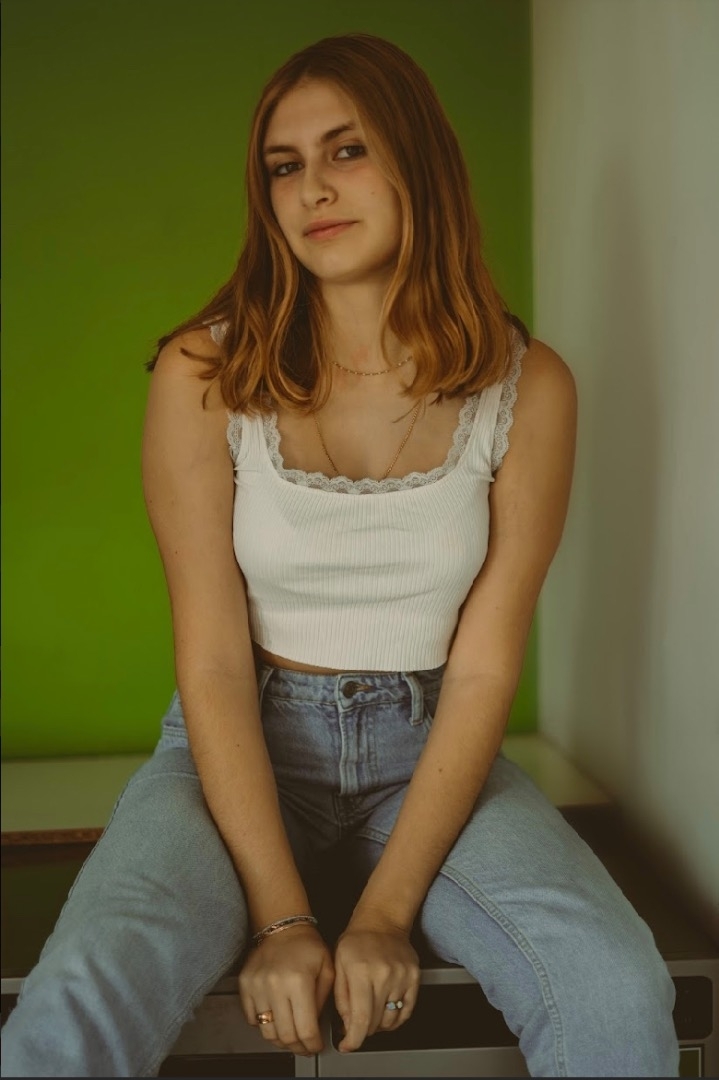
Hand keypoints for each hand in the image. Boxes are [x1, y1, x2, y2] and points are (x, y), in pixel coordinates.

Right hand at [238, 924, 334, 1055]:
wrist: (283, 926)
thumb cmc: (307, 946)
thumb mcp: (328, 969)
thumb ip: (324, 1000)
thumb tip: (317, 1027)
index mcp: (299, 981)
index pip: (305, 1029)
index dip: (312, 1045)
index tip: (316, 1047)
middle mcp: (275, 985)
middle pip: (285, 1036)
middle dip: (299, 1047)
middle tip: (306, 1046)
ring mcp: (257, 986)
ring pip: (267, 1032)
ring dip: (281, 1040)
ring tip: (291, 1036)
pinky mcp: (245, 985)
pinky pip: (251, 1019)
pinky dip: (264, 1025)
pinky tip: (276, 1019)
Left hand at [333, 919, 419, 1052]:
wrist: (381, 920)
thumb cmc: (356, 941)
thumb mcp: (338, 965)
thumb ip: (341, 998)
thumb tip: (348, 1026)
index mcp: (361, 971)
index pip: (360, 1019)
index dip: (353, 1040)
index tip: (347, 1046)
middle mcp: (383, 974)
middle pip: (375, 1023)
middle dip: (362, 1030)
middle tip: (355, 1023)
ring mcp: (402, 976)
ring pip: (391, 1020)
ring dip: (378, 1025)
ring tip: (370, 1013)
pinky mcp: (415, 977)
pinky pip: (407, 1010)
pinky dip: (395, 1018)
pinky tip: (385, 1011)